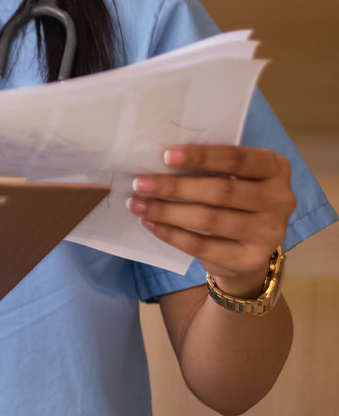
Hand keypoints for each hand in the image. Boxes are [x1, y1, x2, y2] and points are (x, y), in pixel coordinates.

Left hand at [129, 144, 294, 295]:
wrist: (249, 250)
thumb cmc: (233, 200)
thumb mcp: (232, 176)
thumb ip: (210, 166)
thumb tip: (158, 159)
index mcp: (275, 169)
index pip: (237, 159)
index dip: (201, 156)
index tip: (165, 156)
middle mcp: (280, 200)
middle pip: (221, 191)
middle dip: (174, 187)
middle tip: (140, 184)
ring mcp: (268, 233)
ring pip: (208, 219)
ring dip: (166, 210)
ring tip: (137, 203)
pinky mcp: (249, 259)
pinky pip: (201, 245)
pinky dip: (171, 233)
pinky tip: (150, 223)